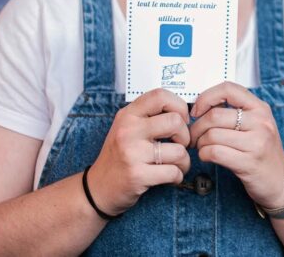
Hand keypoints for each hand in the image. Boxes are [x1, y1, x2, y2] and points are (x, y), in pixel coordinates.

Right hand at [89, 89, 191, 214]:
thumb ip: (149, 117)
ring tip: (177, 165)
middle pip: (175, 121)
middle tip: (180, 145)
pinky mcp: (137, 175)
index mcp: (128, 115)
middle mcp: (128, 130)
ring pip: (179, 150)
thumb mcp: (127, 128)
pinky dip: (178, 176)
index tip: (182, 120)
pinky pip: (173, 172)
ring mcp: (132, 153)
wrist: (97, 188)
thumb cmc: (119, 156)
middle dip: (186, 136)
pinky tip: (171, 177)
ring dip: (184, 161)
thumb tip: (185, 112)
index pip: (160, 96)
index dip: (179, 106)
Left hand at [190, 82, 283, 208]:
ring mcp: (257, 142)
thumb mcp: (257, 124)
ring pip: (212, 135)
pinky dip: (204, 154)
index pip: (228, 89)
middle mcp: (261, 122)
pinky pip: (215, 152)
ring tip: (202, 147)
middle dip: (197, 126)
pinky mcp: (249, 162)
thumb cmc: (263, 151)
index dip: (206, 97)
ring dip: (199, 142)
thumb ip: (236, 112)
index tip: (197, 110)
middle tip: (194, 135)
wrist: (280, 180)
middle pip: (214, 115)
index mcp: (260, 108)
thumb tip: (201, 106)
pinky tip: (207, 156)